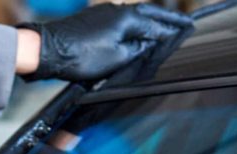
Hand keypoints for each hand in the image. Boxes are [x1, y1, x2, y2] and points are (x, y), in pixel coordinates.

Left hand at [18, 3, 192, 82]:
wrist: (48, 50)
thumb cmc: (80, 56)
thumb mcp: (116, 59)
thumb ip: (137, 49)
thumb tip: (148, 42)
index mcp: (128, 18)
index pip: (158, 25)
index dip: (174, 29)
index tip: (188, 29)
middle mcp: (118, 10)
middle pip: (149, 13)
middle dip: (166, 19)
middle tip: (182, 23)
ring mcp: (104, 12)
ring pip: (135, 15)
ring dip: (149, 21)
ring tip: (162, 28)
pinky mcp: (92, 18)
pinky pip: (120, 19)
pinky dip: (133, 25)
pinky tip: (135, 32)